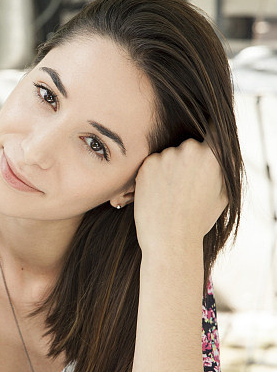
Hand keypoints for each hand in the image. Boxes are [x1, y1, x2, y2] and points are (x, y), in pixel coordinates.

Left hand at [133, 137, 227, 255]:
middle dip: (189, 161)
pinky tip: (159, 195)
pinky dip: (155, 176)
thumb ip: (223, 169)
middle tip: (186, 187)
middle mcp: (189, 149)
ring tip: (172, 196)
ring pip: (170, 156)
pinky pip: (153, 164)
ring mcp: (166, 155)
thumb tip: (222, 151)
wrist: (170, 239)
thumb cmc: (199, 220)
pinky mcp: (147, 164)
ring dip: (170, 169)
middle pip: (190, 146)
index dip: (211, 134)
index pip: (215, 132)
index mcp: (213, 156)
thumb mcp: (223, 194)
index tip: (207, 138)